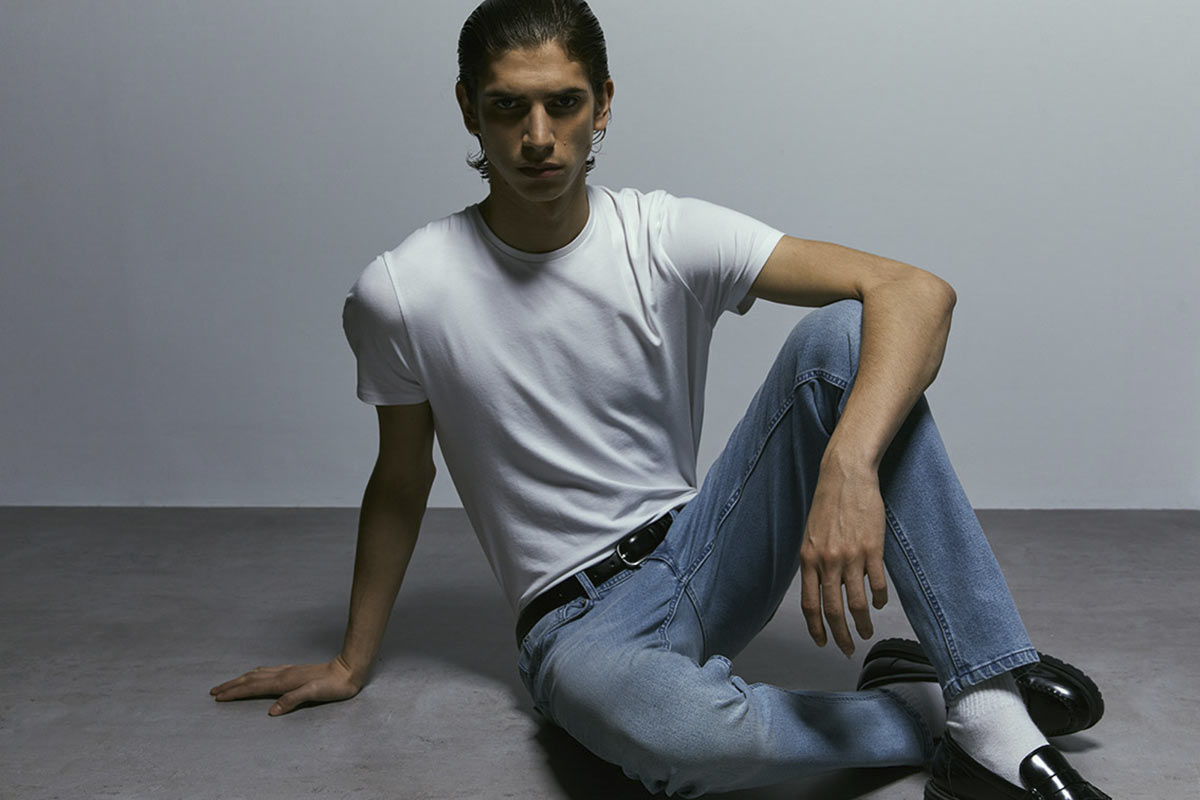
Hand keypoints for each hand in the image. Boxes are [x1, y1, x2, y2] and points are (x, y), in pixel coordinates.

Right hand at [210, 656, 361, 715]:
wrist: (348, 670)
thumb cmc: (334, 685)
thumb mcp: (315, 693)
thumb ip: (293, 700)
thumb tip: (271, 711)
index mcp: (284, 681)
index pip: (253, 687)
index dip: (235, 692)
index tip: (219, 697)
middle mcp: (283, 674)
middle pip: (251, 679)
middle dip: (231, 685)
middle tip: (214, 691)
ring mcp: (287, 671)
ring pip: (257, 674)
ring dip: (240, 679)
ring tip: (228, 684)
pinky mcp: (293, 671)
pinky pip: (267, 672)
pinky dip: (254, 675)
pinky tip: (255, 675)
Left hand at [798, 457, 888, 656]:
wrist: (846, 476)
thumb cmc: (828, 504)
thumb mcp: (810, 535)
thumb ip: (813, 562)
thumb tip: (818, 588)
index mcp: (808, 559)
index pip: (809, 604)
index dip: (816, 628)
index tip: (822, 643)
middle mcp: (827, 561)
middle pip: (833, 611)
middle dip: (840, 636)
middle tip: (848, 649)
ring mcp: (851, 556)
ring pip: (856, 603)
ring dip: (862, 623)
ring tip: (867, 632)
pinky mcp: (873, 549)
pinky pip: (877, 584)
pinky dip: (879, 599)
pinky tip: (880, 604)